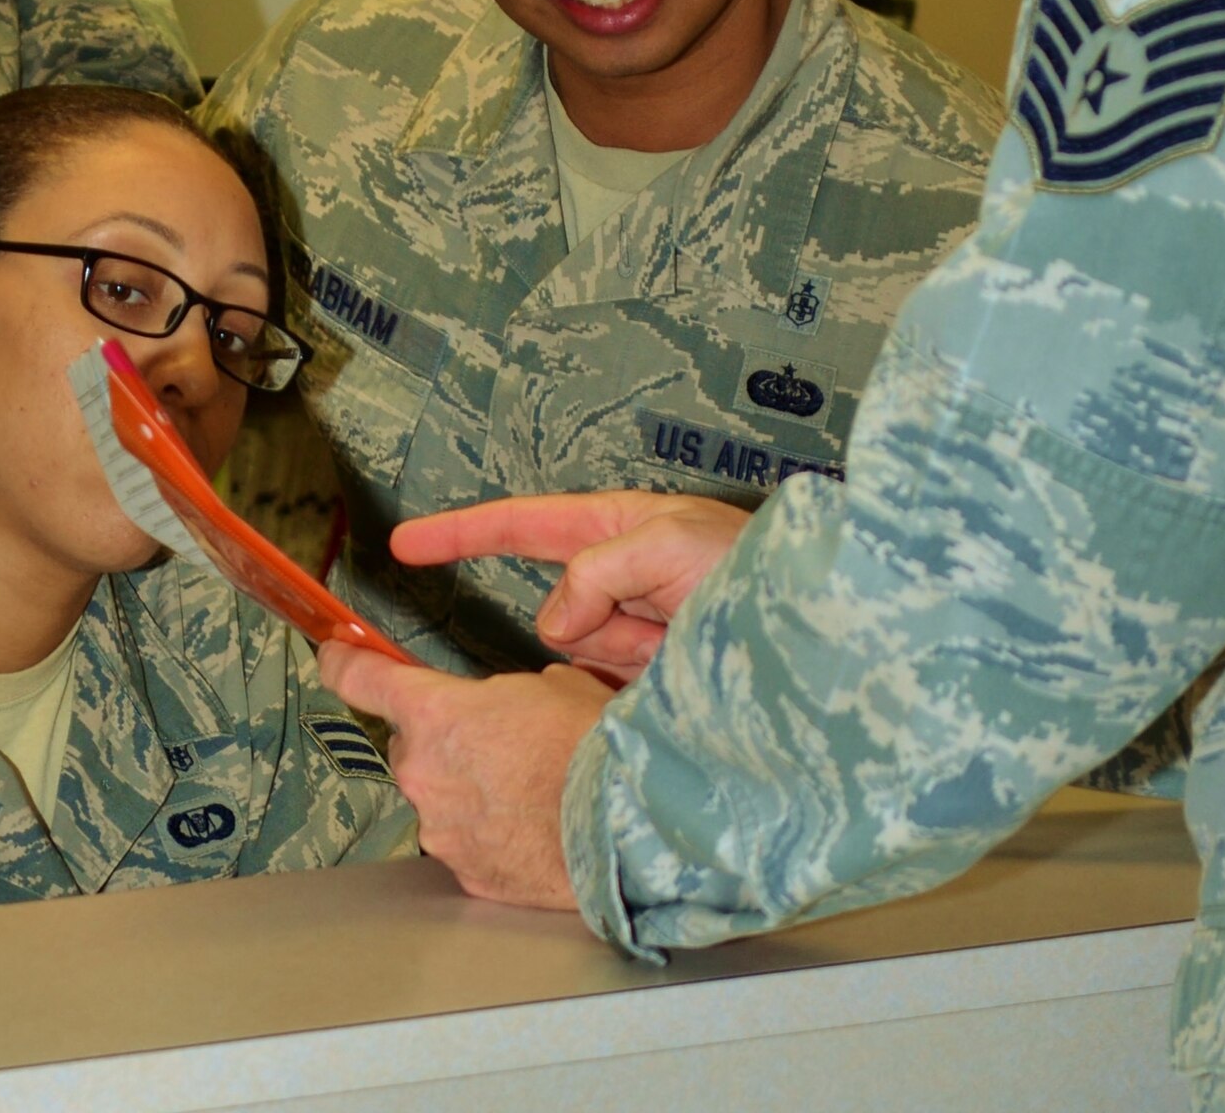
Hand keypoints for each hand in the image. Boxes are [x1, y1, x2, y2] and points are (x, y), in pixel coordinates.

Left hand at [317, 642, 606, 907]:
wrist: (623, 825)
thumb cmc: (591, 748)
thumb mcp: (552, 684)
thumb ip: (506, 691)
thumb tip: (509, 702)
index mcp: (437, 713)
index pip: (364, 679)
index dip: (344, 662)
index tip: (334, 655)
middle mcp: (424, 772)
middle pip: (412, 744)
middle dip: (445, 738)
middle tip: (498, 738)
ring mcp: (440, 828)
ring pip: (439, 795)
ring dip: (470, 787)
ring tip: (528, 784)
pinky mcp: (465, 872)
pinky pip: (465, 839)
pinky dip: (488, 829)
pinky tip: (530, 821)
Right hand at [391, 491, 750, 679]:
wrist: (821, 646)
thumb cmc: (760, 572)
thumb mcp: (677, 542)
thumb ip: (599, 568)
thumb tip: (556, 622)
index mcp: (619, 529)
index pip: (521, 525)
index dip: (459, 534)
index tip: (403, 544)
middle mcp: (620, 583)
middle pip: (559, 609)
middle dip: (600, 632)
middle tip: (662, 636)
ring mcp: (633, 636)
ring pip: (580, 659)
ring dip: (627, 665)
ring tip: (691, 658)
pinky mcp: (645, 684)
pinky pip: (603, 695)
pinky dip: (629, 700)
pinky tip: (679, 691)